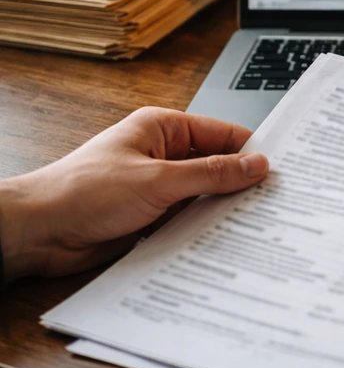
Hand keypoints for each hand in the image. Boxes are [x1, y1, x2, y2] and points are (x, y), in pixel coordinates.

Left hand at [0, 107, 268, 281]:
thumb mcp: (157, 180)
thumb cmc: (82, 192)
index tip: (281, 169)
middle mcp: (162, 154)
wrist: (38, 233)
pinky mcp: (152, 216)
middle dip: (241, 182)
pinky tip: (226, 238)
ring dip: (223, 208)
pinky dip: (205, 227)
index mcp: (163, 129)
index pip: (222, 134)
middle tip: (275, 200)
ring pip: (205, 195)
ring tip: (257, 222)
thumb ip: (211, 173)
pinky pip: (189, 219)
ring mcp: (158, 186)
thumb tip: (255, 164)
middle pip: (217, 165)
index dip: (252, 151)